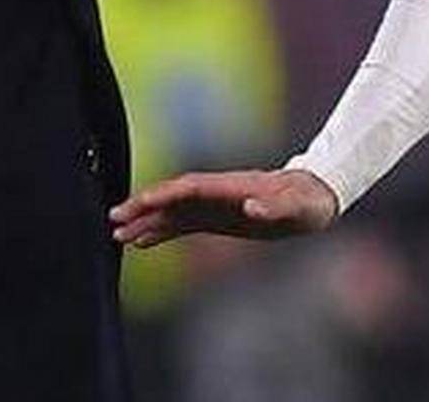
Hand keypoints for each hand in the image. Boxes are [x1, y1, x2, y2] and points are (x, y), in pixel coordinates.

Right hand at [109, 169, 337, 248]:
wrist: (315, 198)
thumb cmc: (306, 202)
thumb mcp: (296, 207)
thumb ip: (274, 206)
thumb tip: (251, 206)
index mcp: (231, 187)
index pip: (189, 188)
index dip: (163, 195)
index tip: (139, 203)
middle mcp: (218, 193)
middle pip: (173, 198)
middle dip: (143, 208)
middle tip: (113, 222)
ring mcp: (216, 205)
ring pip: (174, 212)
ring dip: (147, 222)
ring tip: (118, 236)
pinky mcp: (219, 218)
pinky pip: (184, 224)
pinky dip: (162, 231)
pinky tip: (143, 241)